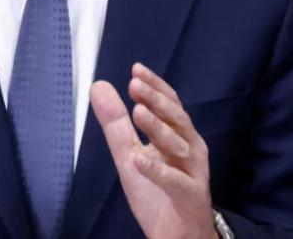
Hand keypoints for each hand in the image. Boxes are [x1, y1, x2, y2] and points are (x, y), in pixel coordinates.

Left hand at [90, 63, 215, 238]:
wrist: (177, 235)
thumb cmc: (158, 192)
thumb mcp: (129, 154)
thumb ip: (116, 123)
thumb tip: (99, 85)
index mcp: (178, 135)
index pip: (170, 104)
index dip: (155, 87)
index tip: (136, 70)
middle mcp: (190, 148)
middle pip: (176, 119)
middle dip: (156, 101)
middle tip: (135, 84)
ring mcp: (194, 172)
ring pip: (179, 146)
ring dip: (158, 128)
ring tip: (138, 111)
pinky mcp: (191, 197)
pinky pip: (175, 181)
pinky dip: (158, 170)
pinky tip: (139, 160)